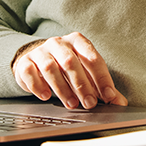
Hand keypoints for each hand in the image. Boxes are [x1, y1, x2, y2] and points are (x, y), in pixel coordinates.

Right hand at [12, 32, 127, 109]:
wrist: (35, 59)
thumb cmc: (65, 66)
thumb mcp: (84, 71)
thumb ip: (101, 86)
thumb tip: (120, 103)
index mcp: (78, 41)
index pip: (93, 58)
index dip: (102, 78)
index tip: (109, 96)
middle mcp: (59, 43)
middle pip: (71, 62)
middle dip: (82, 85)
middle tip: (90, 103)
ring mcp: (40, 51)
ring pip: (50, 68)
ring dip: (62, 88)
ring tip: (71, 104)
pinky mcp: (25, 62)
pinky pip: (29, 72)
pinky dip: (38, 85)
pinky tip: (45, 96)